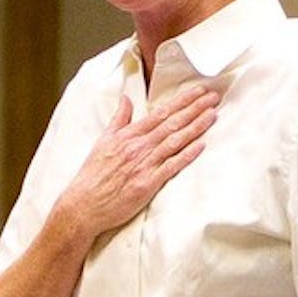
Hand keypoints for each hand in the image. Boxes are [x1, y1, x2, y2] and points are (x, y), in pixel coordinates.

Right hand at [53, 85, 218, 241]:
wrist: (83, 204)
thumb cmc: (93, 174)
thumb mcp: (103, 140)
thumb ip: (119, 119)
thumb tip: (125, 98)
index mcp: (129, 135)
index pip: (160, 112)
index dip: (182, 100)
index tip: (198, 91)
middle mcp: (138, 147)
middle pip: (172, 123)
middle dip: (194, 108)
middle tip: (213, 97)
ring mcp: (144, 165)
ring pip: (175, 141)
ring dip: (195, 127)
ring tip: (212, 115)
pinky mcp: (148, 184)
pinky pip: (171, 166)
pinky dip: (187, 155)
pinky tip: (201, 145)